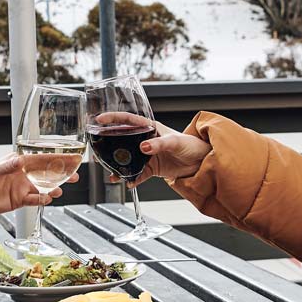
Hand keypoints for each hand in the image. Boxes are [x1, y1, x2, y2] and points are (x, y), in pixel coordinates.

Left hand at [0, 154, 73, 216]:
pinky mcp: (20, 200)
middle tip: (75, 175)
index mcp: (17, 162)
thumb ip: (6, 167)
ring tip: (60, 190)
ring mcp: (22, 187)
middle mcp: (23, 174)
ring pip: (43, 187)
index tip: (69, 157)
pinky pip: (35, 200)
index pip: (40, 158)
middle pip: (47, 173)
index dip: (56, 158)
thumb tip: (19, 161)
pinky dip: (42, 200)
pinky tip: (47, 199)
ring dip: (53, 188)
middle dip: (62, 173)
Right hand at [93, 111, 210, 186]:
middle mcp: (146, 140)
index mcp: (150, 127)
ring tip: (111, 173)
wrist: (201, 163)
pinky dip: (132, 179)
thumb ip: (159, 144)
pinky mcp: (151, 168)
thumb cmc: (192, 145)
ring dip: (119, 166)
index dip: (113, 119)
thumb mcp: (175, 142)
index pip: (128, 120)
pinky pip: (138, 174)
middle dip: (110, 146)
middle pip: (123, 141)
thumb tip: (143, 147)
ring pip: (128, 159)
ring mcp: (147, 154)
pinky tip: (128, 183)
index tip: (100, 119)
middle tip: (99, 153)